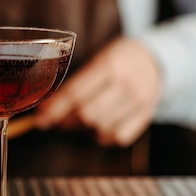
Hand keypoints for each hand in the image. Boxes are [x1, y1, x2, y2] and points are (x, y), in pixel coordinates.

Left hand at [35, 38, 161, 146]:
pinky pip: (119, 137)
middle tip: (56, 121)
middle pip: (88, 114)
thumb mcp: (98, 58)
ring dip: (83, 131)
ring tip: (77, 123)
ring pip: (102, 128)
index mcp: (109, 64)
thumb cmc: (117, 58)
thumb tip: (48, 107)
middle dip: (66, 122)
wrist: (155, 58)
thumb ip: (77, 81)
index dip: (55, 108)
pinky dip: (103, 137)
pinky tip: (98, 128)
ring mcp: (139, 101)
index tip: (40, 118)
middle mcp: (126, 83)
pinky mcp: (147, 115)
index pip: (76, 92)